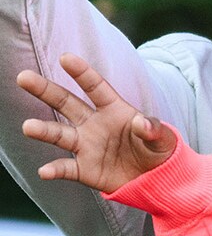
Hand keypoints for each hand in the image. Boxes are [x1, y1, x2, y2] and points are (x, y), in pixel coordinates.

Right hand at [18, 54, 175, 191]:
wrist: (156, 178)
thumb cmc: (158, 149)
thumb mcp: (163, 138)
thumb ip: (152, 129)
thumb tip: (142, 123)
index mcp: (114, 108)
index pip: (95, 86)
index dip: (81, 72)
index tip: (65, 57)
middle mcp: (94, 123)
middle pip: (67, 103)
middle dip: (46, 90)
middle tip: (23, 77)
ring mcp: (87, 145)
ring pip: (60, 134)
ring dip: (44, 130)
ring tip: (27, 127)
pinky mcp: (84, 169)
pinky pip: (66, 168)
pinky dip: (55, 170)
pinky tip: (44, 171)